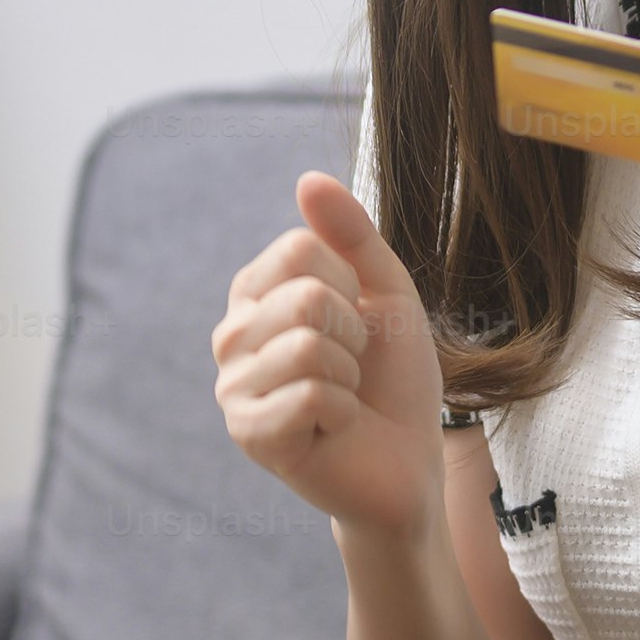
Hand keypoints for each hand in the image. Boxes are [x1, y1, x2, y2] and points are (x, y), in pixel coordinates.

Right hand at [212, 171, 450, 540]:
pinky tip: (332, 429)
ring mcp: (234, 386)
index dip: (349, 283)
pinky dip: (343, 411)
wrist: (407, 461)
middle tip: (351, 367)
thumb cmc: (392, 377)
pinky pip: (309, 396)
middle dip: (353, 334)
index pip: (300, 248)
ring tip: (342, 397)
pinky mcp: (249, 434)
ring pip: (307, 347)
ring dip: (348, 375)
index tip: (355, 320)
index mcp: (255, 294)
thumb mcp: (385, 290)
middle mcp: (232, 335)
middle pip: (304, 297)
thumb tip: (307, 178)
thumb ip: (350, 234)